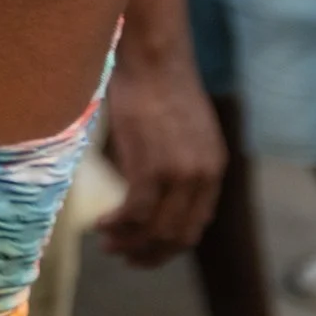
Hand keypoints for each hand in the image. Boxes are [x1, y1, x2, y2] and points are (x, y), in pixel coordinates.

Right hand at [98, 53, 224, 266]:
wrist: (153, 57)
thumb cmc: (159, 82)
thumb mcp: (186, 127)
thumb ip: (181, 158)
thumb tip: (158, 184)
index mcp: (214, 168)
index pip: (196, 225)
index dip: (170, 244)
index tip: (148, 249)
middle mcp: (202, 177)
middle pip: (177, 235)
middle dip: (150, 253)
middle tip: (126, 257)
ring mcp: (178, 175)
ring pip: (154, 229)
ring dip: (129, 242)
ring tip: (108, 243)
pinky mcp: (151, 168)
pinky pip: (135, 212)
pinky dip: (117, 224)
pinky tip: (101, 224)